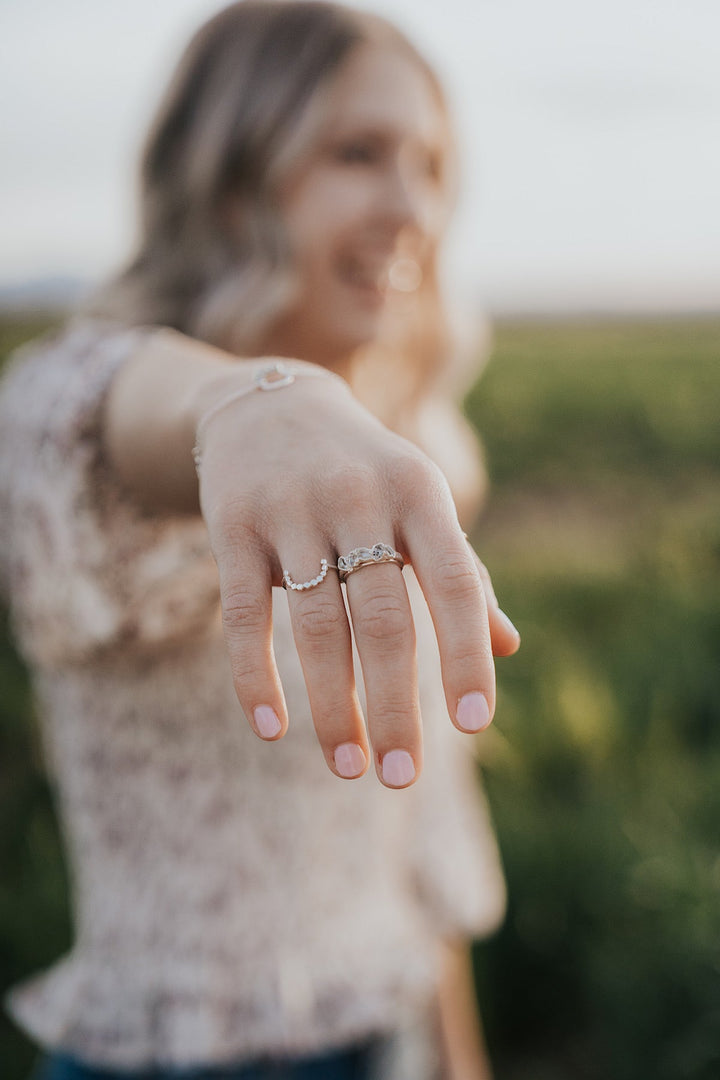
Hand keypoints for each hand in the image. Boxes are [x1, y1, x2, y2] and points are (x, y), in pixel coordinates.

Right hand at [196, 365, 519, 787]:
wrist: (269, 404)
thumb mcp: (420, 504)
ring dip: (333, 706)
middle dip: (396, 706)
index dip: (466, 654)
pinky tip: (270, 728)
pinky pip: (243, 614)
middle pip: (384, 619)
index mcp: (419, 491)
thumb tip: (508, 648)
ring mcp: (290, 510)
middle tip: (401, 776)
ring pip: (317, 627)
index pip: (456, 581)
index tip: (474, 724)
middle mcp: (358, 496)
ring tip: (349, 766)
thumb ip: (462, 572)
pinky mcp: (231, 525)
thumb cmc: (365, 472)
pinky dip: (255, 676)